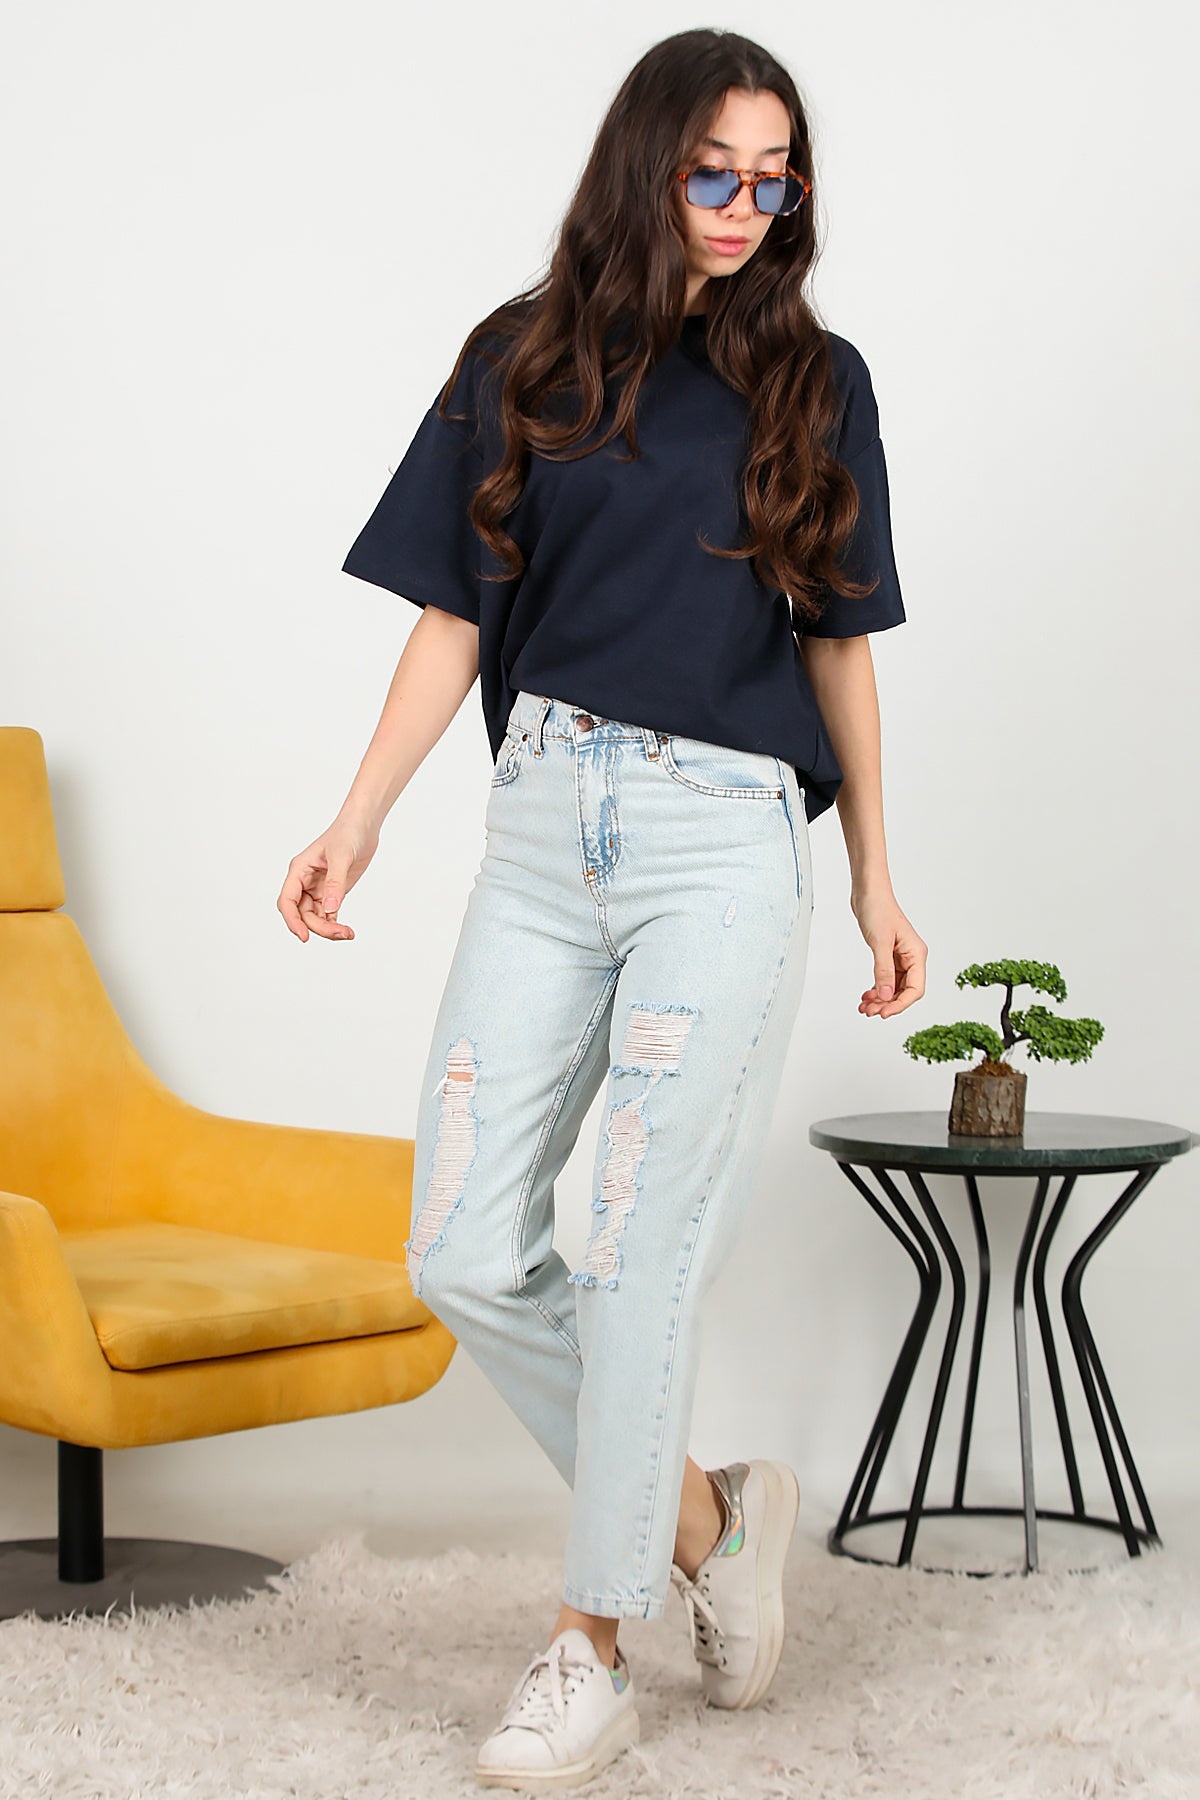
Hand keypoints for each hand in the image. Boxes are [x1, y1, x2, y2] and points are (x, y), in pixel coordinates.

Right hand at [277, 816, 379, 942]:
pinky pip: (328, 915)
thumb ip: (335, 883)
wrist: (363, 826)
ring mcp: (318, 888)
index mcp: (299, 870)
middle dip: (318, 927)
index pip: (287, 900)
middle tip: (340, 933)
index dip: (292, 920)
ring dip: (328, 929)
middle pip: (302, 914)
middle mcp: (305, 882)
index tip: (304, 936)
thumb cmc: (347, 833)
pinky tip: (347, 931)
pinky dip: (335, 925)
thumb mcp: (341, 856)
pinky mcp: (332, 893)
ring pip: (315, 917)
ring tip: (347, 933)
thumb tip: (329, 910)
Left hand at [851, 889, 927, 1017]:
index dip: (900, 1004)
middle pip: (905, 991)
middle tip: (869, 1011)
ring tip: (864, 1006)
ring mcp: (900, 957)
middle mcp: (911, 957)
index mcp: (916, 954)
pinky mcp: (888, 955)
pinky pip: (886, 979)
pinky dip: (877, 989)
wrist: (868, 891)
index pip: (915, 989)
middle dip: (887, 1004)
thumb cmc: (878, 909)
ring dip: (881, 999)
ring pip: (894, 987)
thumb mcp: (880, 942)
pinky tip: (866, 995)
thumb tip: (886, 995)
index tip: (883, 1013)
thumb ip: (883, 970)